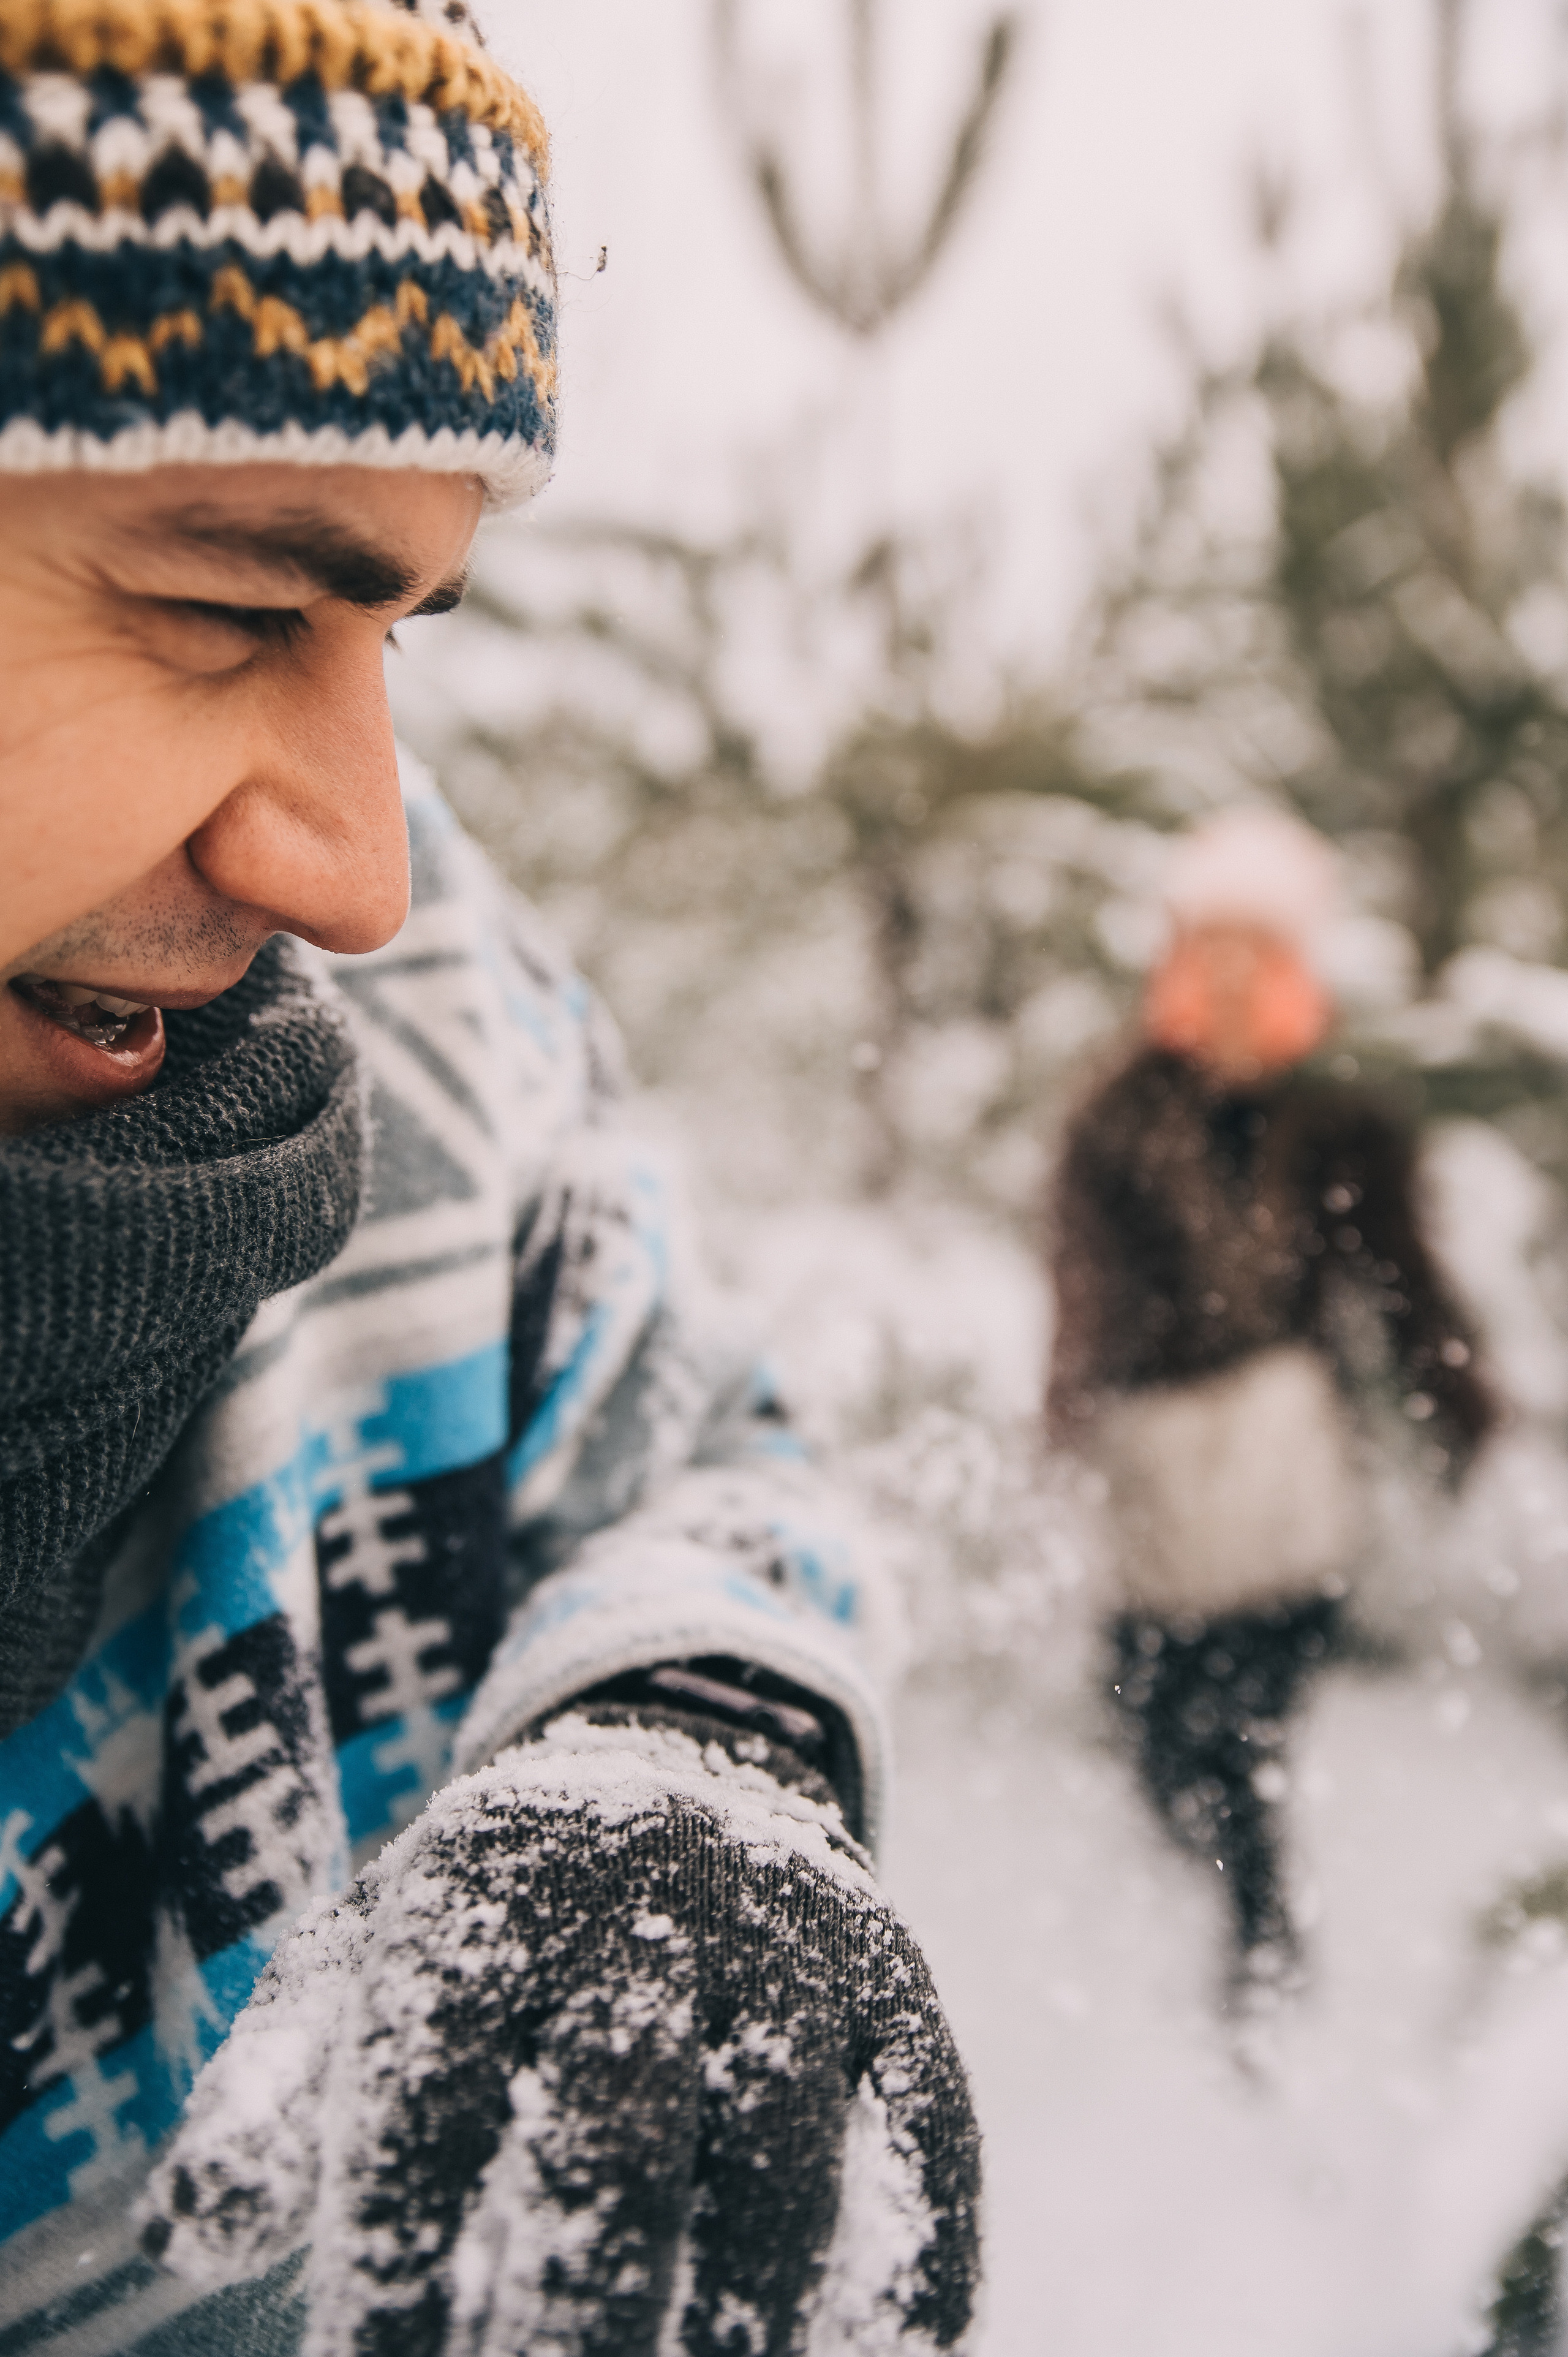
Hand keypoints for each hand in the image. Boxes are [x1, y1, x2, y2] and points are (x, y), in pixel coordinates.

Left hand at [141, 1713, 979, 2355]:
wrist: (682, 1747)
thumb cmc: (494, 1913)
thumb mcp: (367, 1954)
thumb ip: (274, 2091)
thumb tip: (186, 2236)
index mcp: (491, 1895)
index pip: (428, 2120)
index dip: (396, 2282)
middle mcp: (650, 1899)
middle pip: (612, 2147)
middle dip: (564, 2321)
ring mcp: (792, 1938)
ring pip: (780, 2168)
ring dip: (737, 2331)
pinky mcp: (899, 1981)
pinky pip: (929, 2141)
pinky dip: (907, 2281)